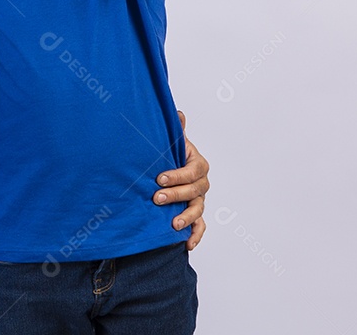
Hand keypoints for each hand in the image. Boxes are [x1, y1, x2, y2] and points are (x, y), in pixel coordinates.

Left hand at [153, 110, 209, 250]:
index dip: (178, 175)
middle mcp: (201, 183)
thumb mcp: (171, 142)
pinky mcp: (195, 215)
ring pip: (198, 209)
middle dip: (176, 195)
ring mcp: (199, 200)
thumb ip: (175, 130)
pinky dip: (196, 235)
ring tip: (173, 224)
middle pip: (194, 191)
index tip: (159, 178)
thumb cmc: (168, 156)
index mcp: (197, 164)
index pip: (193, 170)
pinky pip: (200, 227)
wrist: (166, 171)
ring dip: (186, 217)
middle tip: (156, 198)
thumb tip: (178, 113)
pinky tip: (187, 244)